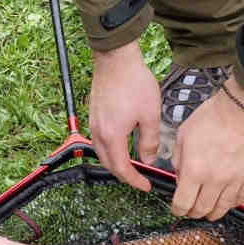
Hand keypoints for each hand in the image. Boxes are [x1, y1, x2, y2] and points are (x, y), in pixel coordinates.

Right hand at [88, 43, 159, 189]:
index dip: (134, 181)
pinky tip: (122, 146)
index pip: (122, 169)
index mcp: (113, 136)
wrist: (116, 59)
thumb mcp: (150, 114)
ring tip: (132, 165)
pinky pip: (99, 142)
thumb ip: (150, 141)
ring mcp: (93, 124)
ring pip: (102, 154)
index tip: (146, 186)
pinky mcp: (93, 116)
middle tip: (140, 179)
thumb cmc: (133, 82)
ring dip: (116, 163)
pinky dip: (110, 150)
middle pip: (108, 165)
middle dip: (124, 175)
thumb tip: (150, 159)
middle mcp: (98, 133)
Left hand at [170, 81, 243, 219]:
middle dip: (194, 213)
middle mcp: (215, 180)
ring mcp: (236, 180)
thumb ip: (179, 159)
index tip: (177, 208)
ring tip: (209, 210)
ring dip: (213, 212)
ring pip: (223, 208)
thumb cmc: (213, 115)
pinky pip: (242, 197)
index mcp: (195, 170)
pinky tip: (228, 200)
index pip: (183, 203)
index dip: (178, 210)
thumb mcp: (184, 134)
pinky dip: (232, 202)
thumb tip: (180, 176)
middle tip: (192, 210)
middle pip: (202, 210)